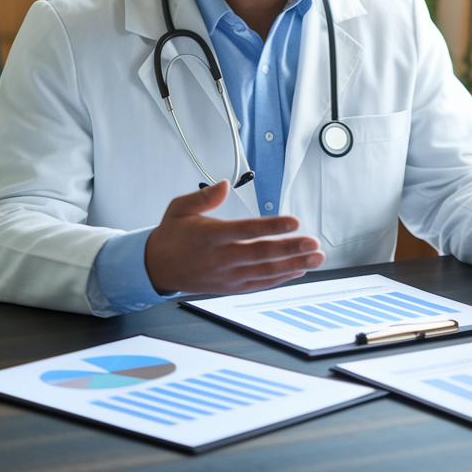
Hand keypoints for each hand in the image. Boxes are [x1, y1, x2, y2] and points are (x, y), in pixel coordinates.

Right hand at [144, 181, 324, 294]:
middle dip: (291, 249)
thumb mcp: (180, 208)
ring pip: (265, 272)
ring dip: (293, 265)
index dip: (271, 227)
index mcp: (209, 236)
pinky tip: (298, 270)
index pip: (245, 230)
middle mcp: (220, 258)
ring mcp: (226, 276)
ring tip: (316, 258)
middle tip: (314, 243)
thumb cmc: (171, 236)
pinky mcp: (229, 287)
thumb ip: (204, 197)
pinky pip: (259, 284)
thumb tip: (224, 184)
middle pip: (260, 255)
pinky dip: (280, 279)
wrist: (155, 267)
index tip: (294, 222)